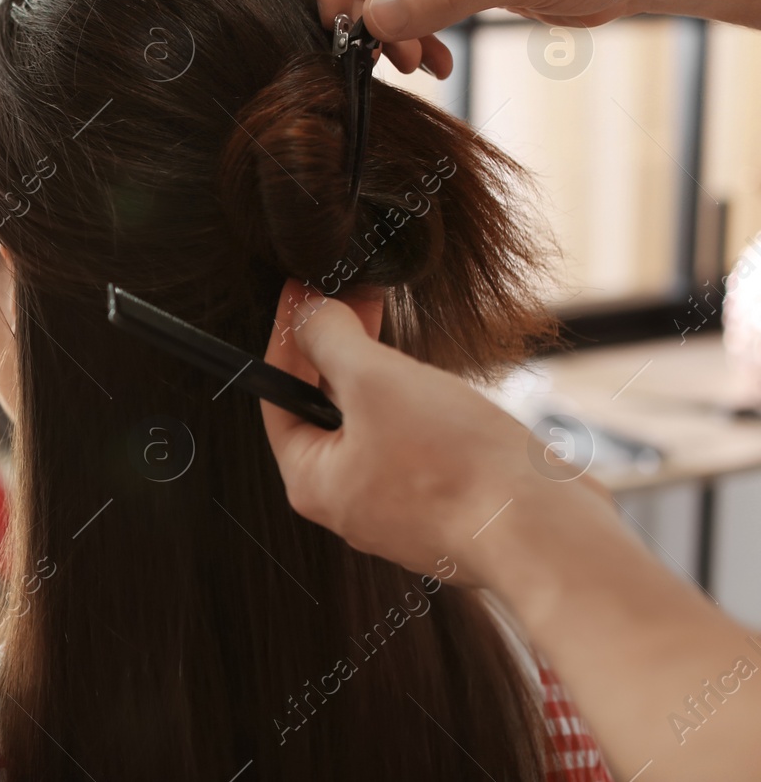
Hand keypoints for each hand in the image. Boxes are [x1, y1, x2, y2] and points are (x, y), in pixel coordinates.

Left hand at [258, 279, 608, 583]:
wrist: (546, 532)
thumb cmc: (455, 465)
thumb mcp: (375, 382)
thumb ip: (330, 341)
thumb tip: (306, 313)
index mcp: (313, 482)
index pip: (279, 396)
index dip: (290, 336)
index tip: (305, 291)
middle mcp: (348, 502)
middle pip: (326, 409)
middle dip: (339, 349)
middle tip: (357, 297)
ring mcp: (400, 509)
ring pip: (376, 424)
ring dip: (382, 374)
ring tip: (399, 331)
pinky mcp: (447, 506)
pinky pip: (418, 444)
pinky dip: (419, 405)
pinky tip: (441, 381)